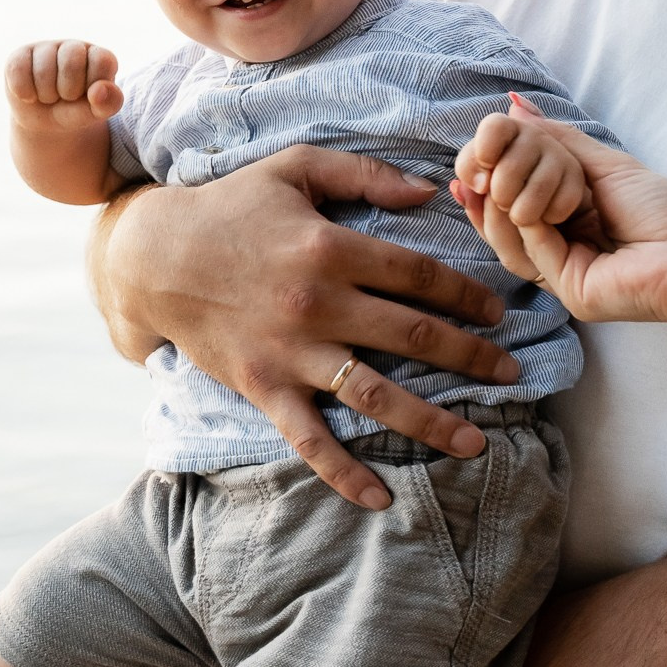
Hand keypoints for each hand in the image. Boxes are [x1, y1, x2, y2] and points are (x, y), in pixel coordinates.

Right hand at [5, 39, 121, 130]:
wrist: (46, 122)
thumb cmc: (77, 112)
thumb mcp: (97, 113)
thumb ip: (109, 103)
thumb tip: (99, 90)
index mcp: (100, 56)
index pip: (101, 61)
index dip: (94, 88)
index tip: (89, 98)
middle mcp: (74, 46)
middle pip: (71, 61)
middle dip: (68, 91)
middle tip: (66, 98)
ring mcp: (46, 48)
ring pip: (44, 68)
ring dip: (46, 94)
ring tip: (49, 97)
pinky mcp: (20, 55)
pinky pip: (18, 70)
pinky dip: (24, 91)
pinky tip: (30, 96)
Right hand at [94, 145, 520, 509]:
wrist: (154, 257)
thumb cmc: (231, 206)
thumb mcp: (296, 168)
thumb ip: (365, 174)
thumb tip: (430, 193)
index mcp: (331, 248)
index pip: (419, 275)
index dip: (467, 295)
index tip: (498, 315)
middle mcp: (318, 304)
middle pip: (413, 335)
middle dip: (472, 358)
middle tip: (512, 375)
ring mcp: (291, 352)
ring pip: (375, 394)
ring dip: (431, 422)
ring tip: (477, 443)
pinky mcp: (263, 388)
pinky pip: (309, 440)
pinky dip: (345, 474)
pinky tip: (382, 498)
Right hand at [451, 103, 666, 330]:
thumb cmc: (663, 208)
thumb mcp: (601, 163)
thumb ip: (554, 139)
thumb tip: (515, 106)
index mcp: (564, 223)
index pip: (507, 203)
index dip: (484, 180)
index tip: (472, 157)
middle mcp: (558, 252)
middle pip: (501, 221)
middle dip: (486, 188)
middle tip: (480, 163)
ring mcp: (562, 276)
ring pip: (509, 240)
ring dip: (502, 202)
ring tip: (500, 177)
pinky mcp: (571, 293)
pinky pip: (534, 252)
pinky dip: (530, 221)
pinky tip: (534, 202)